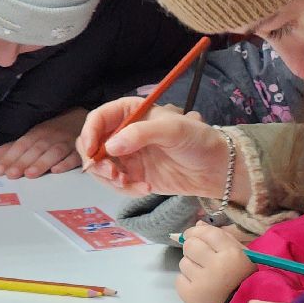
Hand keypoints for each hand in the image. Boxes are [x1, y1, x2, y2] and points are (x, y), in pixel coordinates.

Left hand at [0, 108, 87, 177]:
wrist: (81, 119)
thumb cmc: (54, 132)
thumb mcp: (32, 136)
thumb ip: (11, 148)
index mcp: (36, 133)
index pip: (20, 145)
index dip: (9, 157)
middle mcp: (50, 137)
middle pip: (35, 150)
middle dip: (22, 162)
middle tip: (11, 174)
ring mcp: (66, 143)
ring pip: (53, 153)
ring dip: (41, 163)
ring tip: (30, 174)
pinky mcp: (80, 151)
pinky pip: (74, 156)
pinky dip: (66, 163)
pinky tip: (57, 170)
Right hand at [77, 99, 240, 198]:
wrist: (215, 168)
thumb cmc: (197, 139)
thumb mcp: (172, 129)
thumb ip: (140, 134)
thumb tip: (111, 146)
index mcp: (129, 113)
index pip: (97, 119)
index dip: (89, 134)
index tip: (91, 152)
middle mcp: (123, 133)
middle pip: (91, 145)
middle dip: (97, 162)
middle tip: (114, 174)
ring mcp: (127, 155)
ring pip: (100, 168)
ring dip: (110, 179)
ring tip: (130, 183)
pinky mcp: (134, 175)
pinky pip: (117, 184)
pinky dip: (125, 189)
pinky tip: (145, 189)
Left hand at [176, 223, 255, 302]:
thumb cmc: (246, 283)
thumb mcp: (243, 257)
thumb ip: (222, 238)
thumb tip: (198, 224)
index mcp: (233, 254)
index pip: (206, 233)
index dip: (197, 232)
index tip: (196, 236)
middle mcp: (216, 266)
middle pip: (190, 245)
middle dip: (193, 249)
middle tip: (201, 258)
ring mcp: (201, 282)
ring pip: (183, 262)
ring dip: (191, 266)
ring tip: (204, 276)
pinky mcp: (190, 296)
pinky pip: (179, 280)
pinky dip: (187, 282)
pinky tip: (199, 288)